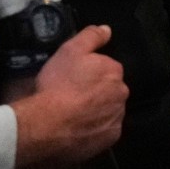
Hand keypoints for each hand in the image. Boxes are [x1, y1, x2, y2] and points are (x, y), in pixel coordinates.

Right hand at [8, 25, 128, 168]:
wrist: (47, 125)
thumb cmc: (58, 85)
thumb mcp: (70, 51)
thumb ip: (91, 36)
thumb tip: (107, 30)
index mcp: (114, 70)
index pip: (107, 69)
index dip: (90, 74)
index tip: (74, 80)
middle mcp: (122, 93)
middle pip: (110, 90)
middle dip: (97, 92)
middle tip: (73, 97)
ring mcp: (117, 117)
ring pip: (109, 110)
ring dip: (97, 111)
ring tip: (74, 115)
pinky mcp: (110, 138)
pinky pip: (104, 131)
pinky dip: (95, 130)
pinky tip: (79, 129)